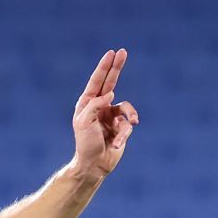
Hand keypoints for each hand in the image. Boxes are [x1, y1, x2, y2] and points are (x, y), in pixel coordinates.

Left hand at [72, 49, 137, 179]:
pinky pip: (128, 125)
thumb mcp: (84, 122)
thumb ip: (96, 105)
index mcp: (87, 104)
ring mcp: (111, 116)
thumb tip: (111, 94)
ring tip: (132, 123)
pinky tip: (116, 144)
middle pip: (111, 82)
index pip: (97, 81)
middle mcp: (100, 107)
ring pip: (126, 108)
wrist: (94, 165)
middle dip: (117, 67)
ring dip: (129, 116)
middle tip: (123, 52)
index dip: (104, 67)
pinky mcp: (121, 127)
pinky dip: (124, 134)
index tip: (111, 53)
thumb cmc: (85, 144)